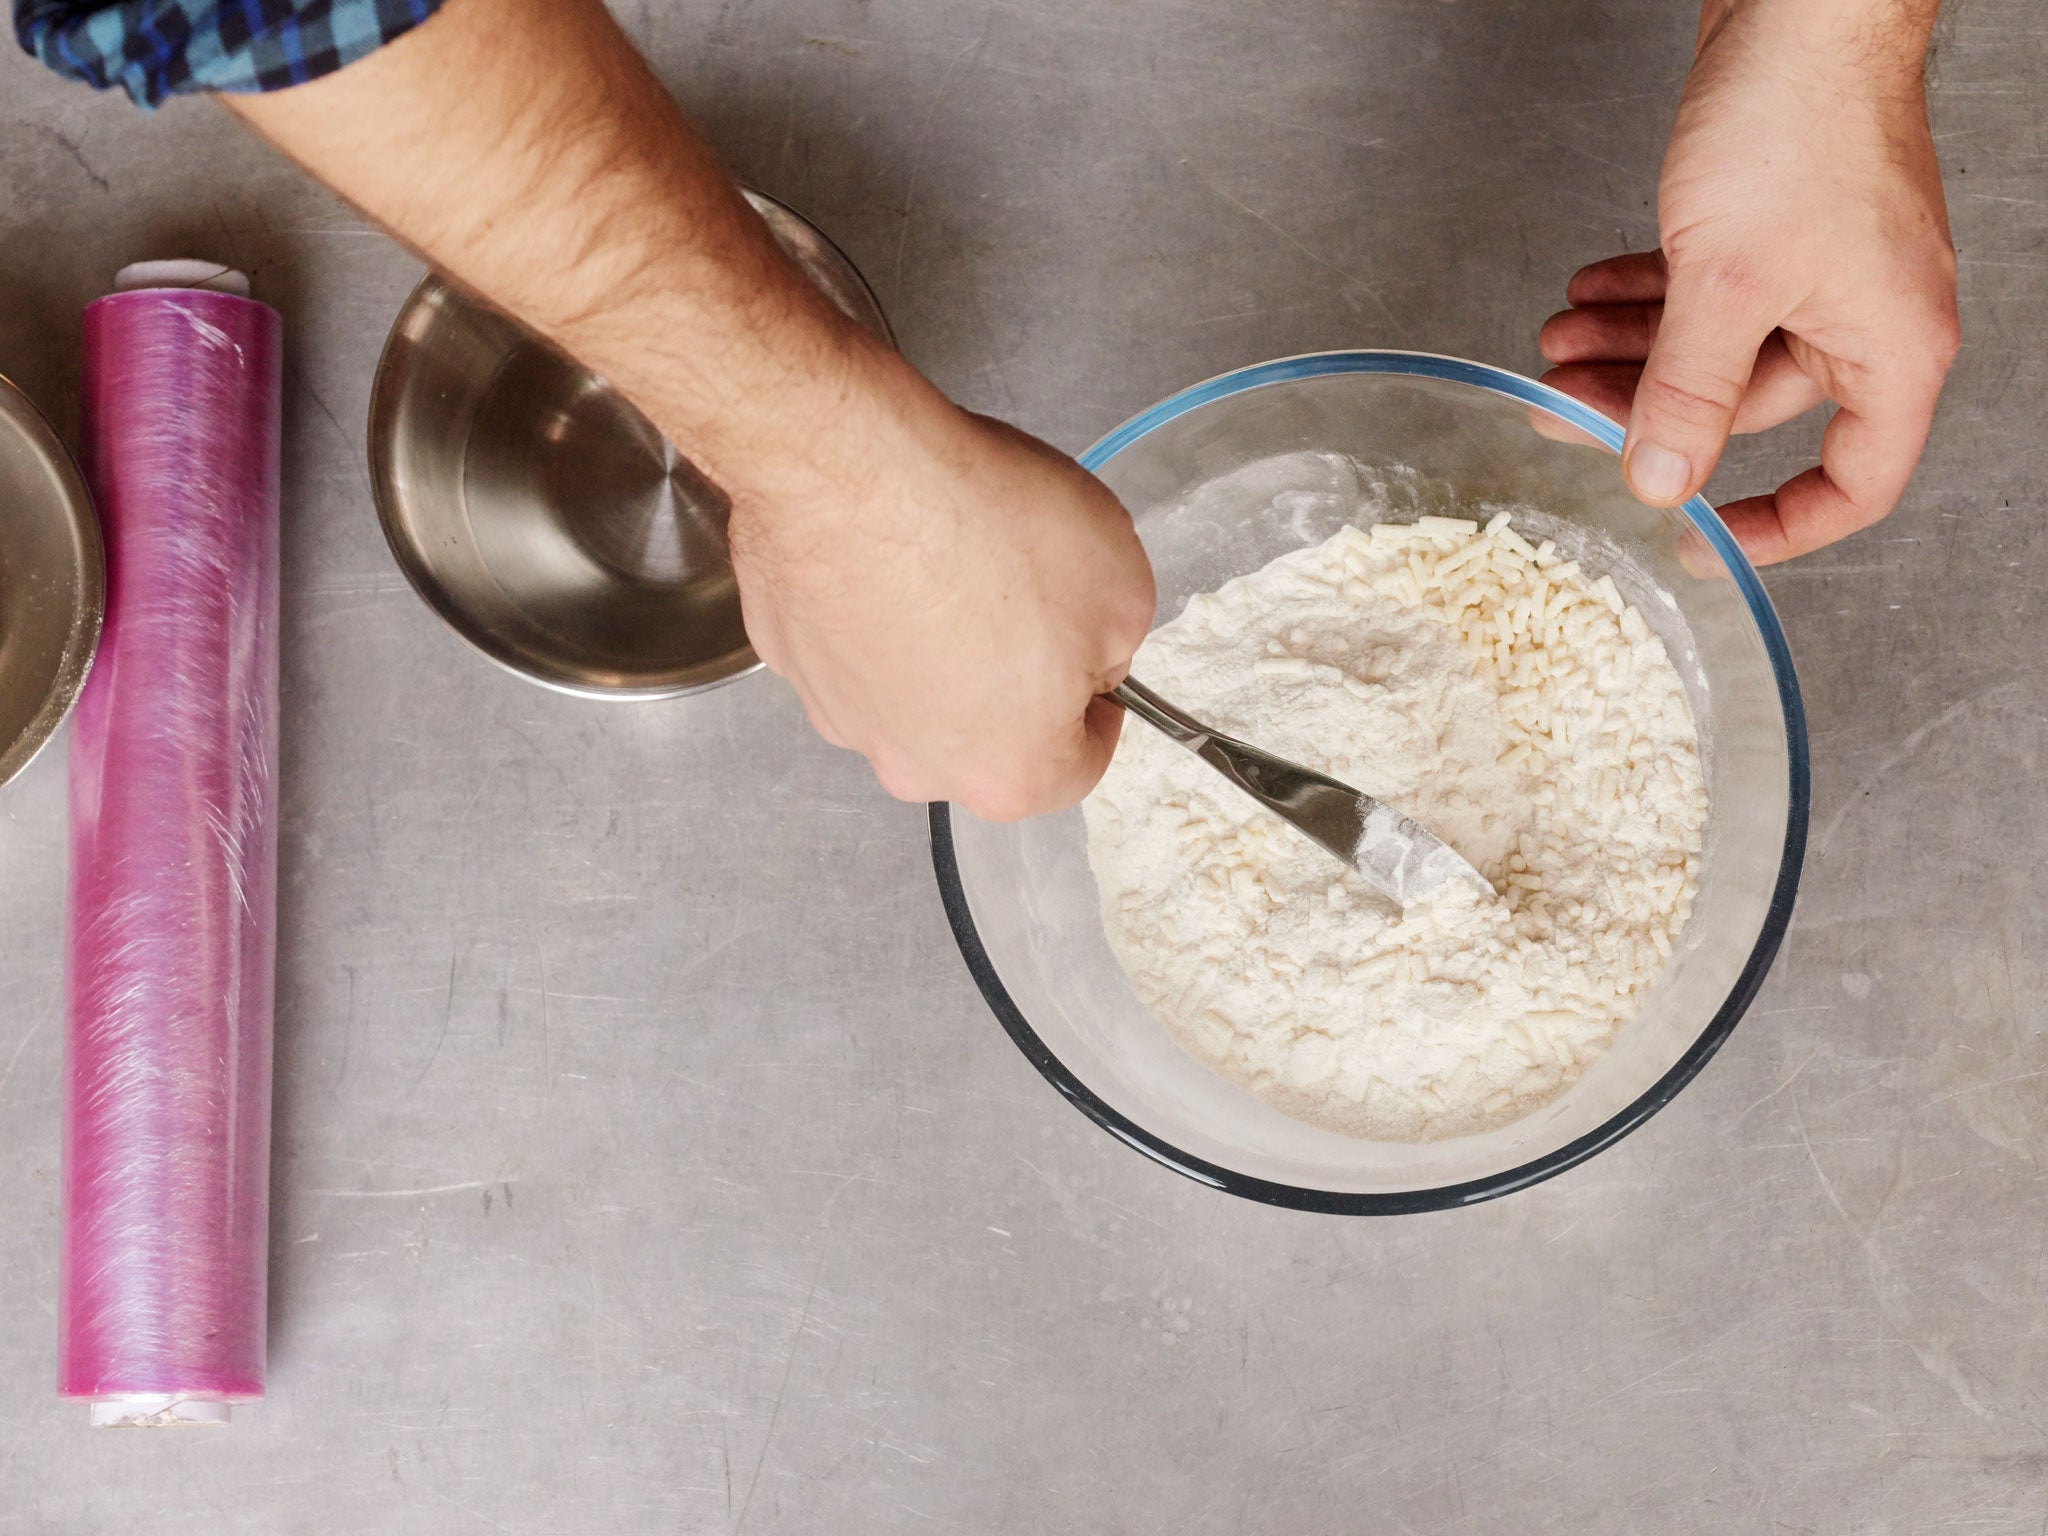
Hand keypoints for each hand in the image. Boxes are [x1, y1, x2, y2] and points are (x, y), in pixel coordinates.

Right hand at [729, 378, 1154, 820]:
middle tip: (1018, 598)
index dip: (1098, 704)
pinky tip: (883, 553)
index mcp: (1012, 775)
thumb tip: (1086, 654)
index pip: (1079, 765)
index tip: (1093, 655)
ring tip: (946, 565)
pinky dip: (871, 613)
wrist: (854, 472)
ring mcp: (841, 719)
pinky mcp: (787, 661)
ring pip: (910, 695)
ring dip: (935, 647)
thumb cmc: (992, 533)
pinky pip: (849, 647)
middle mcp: (918, 770)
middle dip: (1009, 679)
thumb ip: (1118, 646)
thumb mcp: (1124, 588)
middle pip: (985, 738)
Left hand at [1537, 0, 1956, 563]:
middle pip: (1747, 407)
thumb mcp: (1726, 284)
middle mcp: (1866, 315)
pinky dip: (1647, 296)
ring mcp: (1822, 266)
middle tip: (1560, 411)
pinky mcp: (1780, 222)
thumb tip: (1658, 482)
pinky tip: (1585, 292)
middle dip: (1645, 409)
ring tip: (1552, 345)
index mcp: (1891, 349)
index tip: (1699, 543)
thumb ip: (1688, 393)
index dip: (1778, 528)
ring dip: (1629, 349)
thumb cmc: (1799, 120)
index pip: (1852, 482)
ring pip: (1715, 344)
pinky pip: (1709, 289)